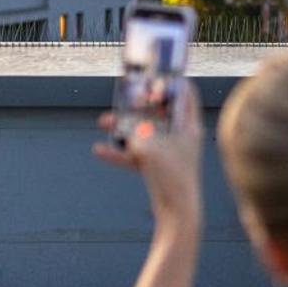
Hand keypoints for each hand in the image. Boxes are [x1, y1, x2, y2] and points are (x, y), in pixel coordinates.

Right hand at [96, 80, 202, 227]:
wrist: (177, 212)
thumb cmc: (170, 175)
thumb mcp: (149, 145)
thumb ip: (136, 130)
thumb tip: (129, 124)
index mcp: (189, 124)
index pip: (185, 92)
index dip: (169, 81)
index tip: (151, 74)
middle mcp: (182, 135)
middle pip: (161, 110)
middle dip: (138, 104)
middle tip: (123, 98)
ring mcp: (171, 151)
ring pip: (146, 131)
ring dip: (124, 126)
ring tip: (103, 122)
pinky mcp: (160, 166)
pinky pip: (138, 154)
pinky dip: (121, 152)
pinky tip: (99, 151)